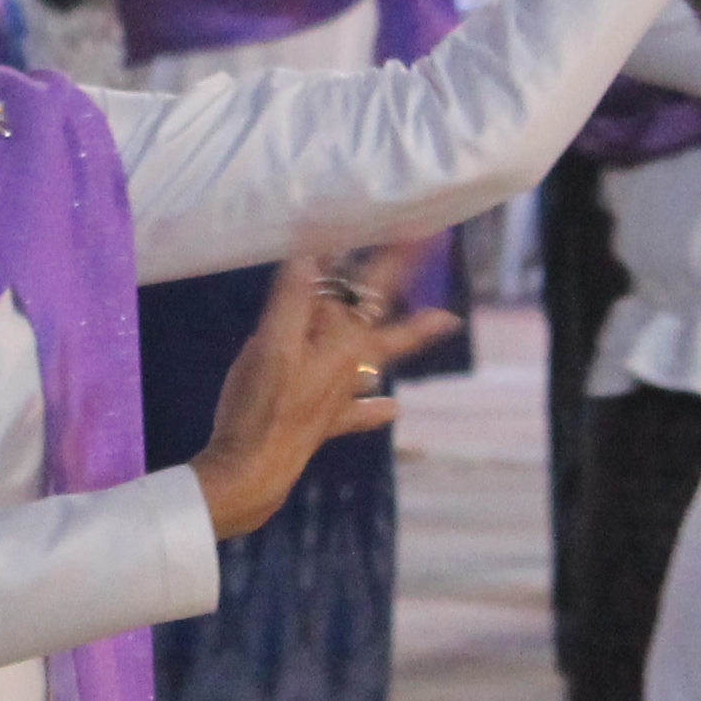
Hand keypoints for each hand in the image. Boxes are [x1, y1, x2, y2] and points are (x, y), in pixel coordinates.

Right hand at [185, 255, 453, 540]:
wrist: (253, 471)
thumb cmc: (261, 406)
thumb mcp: (270, 343)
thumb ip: (292, 298)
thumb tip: (312, 252)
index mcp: (341, 341)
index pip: (369, 287)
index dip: (393, 256)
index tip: (422, 230)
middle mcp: (349, 365)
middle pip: (386, 322)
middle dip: (411, 292)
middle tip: (447, 275)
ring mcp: (340, 395)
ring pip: (379, 360)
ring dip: (404, 339)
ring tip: (438, 325)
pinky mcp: (326, 423)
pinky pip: (359, 409)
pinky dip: (375, 406)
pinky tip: (390, 407)